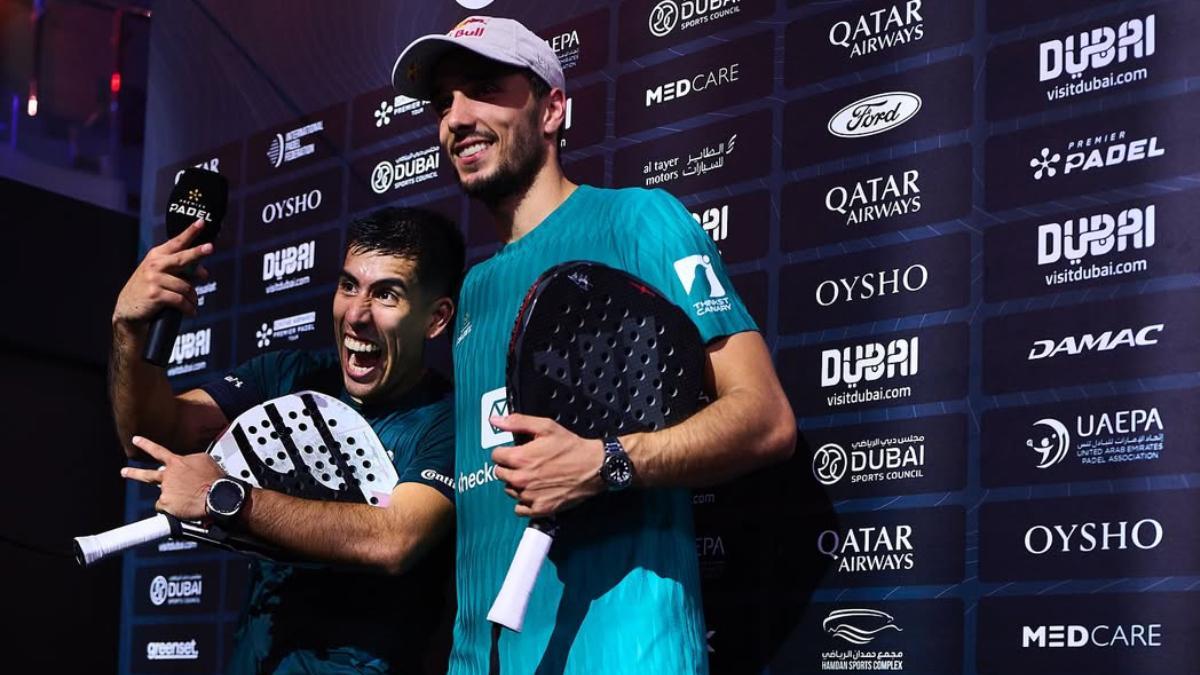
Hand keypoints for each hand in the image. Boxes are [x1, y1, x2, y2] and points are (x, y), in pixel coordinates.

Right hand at [113, 219, 212, 325]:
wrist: (128, 309)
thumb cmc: (148, 289)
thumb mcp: (162, 276)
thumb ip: (183, 271)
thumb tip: (204, 272)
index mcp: (157, 256)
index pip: (176, 242)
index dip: (190, 232)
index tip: (201, 222)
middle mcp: (154, 264)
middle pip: (182, 258)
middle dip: (197, 252)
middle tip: (210, 247)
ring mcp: (154, 278)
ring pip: (186, 286)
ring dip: (193, 297)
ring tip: (193, 303)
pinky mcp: (155, 294)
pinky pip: (180, 300)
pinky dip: (188, 307)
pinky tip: (191, 311)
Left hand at [120, 435, 223, 519]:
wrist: (217, 495)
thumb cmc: (214, 478)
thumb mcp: (204, 460)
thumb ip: (190, 460)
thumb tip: (187, 463)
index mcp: (177, 463)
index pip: (158, 451)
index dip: (146, 445)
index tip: (136, 440)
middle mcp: (168, 476)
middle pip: (147, 474)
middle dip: (133, 473)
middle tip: (124, 472)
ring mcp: (165, 490)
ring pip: (163, 494)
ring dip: (168, 498)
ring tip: (178, 502)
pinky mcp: (166, 504)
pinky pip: (166, 508)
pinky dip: (174, 509)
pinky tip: (185, 508)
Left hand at [489, 414, 605, 517]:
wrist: (594, 467)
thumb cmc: (571, 447)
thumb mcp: (546, 427)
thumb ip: (517, 422)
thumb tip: (495, 420)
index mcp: (520, 458)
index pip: (495, 456)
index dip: (504, 451)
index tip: (514, 451)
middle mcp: (521, 479)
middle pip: (500, 474)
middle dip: (508, 467)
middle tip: (524, 462)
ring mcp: (530, 496)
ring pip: (509, 490)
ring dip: (516, 484)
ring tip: (531, 476)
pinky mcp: (540, 508)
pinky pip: (519, 509)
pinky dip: (523, 502)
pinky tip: (533, 492)